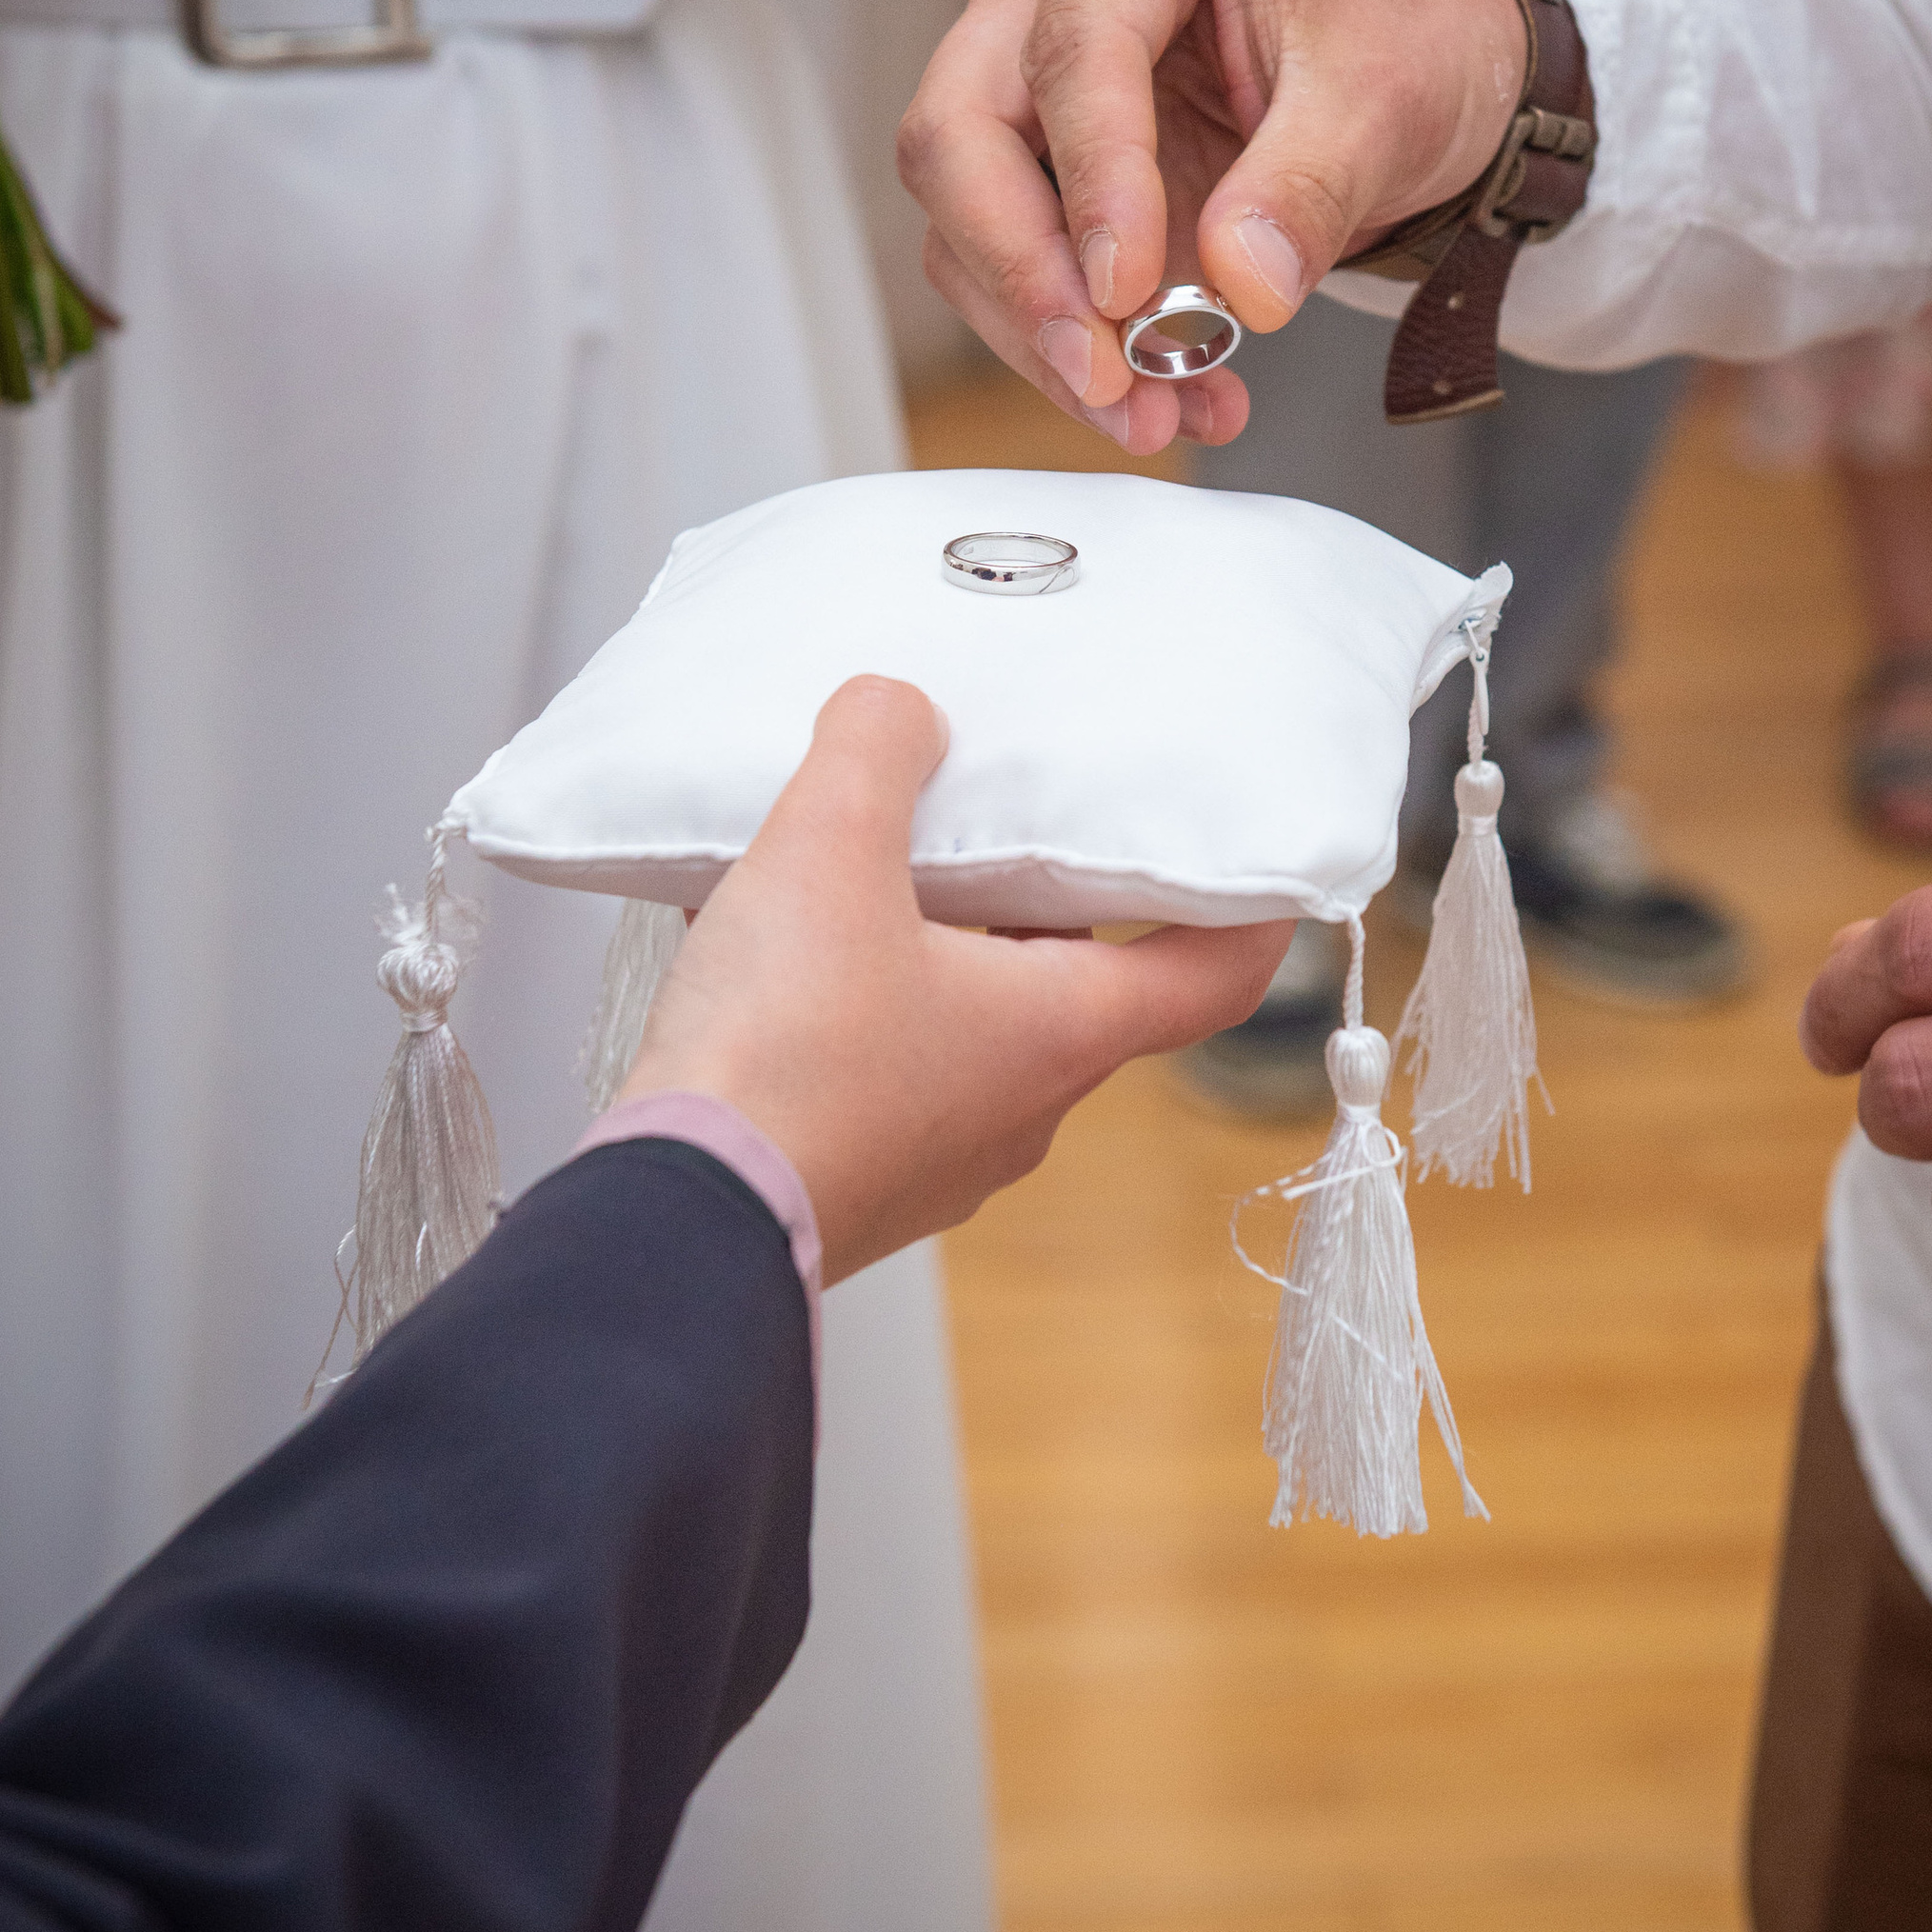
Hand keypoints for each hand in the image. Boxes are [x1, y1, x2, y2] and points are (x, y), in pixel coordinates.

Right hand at [618, 677, 1289, 1281]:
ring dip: (937, 949)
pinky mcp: (855, 1180)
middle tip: (999, 817)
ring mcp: (937, 1159)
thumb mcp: (829, 849)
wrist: (671, 1224)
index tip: (1259, 863)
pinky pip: (885, 1068)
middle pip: (1075, 985)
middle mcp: (1019, 1110)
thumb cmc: (780, 1049)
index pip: (1209, 977)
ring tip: (859, 870)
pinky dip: (858, 1005)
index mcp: (1060, 1034)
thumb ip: (876, 750)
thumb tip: (900, 708)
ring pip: (971, 1026)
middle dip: (1041, 899)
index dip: (1250, 914)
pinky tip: (774, 952)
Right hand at [897, 0, 1530, 456]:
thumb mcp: (1386, 97)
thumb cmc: (1396, 29)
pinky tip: (1165, 396)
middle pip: (961, 135)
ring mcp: (1023, 79)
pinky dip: (1074, 350)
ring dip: (1045, 337)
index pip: (1072, 50)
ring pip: (963, 221)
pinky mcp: (1036, 171)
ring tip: (1155, 411)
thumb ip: (1311, 184)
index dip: (1093, 181)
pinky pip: (1011, 271)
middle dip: (1025, 274)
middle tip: (1105, 373)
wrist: (1420, 61)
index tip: (1126, 292)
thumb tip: (1243, 282)